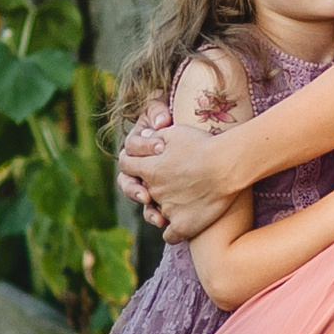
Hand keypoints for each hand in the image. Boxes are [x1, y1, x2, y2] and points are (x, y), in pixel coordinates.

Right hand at [115, 95, 172, 215]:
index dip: (143, 147)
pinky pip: (153, 210)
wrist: (206, 144)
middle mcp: (140, 168)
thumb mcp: (166, 112)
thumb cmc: (181, 125)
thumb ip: (157, 111)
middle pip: (127, 181)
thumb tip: (161, 122)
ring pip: (139, 199)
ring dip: (145, 209)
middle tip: (146, 194)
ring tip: (157, 215)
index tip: (161, 146)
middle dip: (134, 189)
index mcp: (138, 147)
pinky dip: (156, 216)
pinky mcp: (163, 197)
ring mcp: (151, 184)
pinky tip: (164, 221)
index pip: (131, 148)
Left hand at [133, 113, 246, 242]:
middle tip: (170, 182)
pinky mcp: (182, 226)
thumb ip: (155, 136)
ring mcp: (167, 210)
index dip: (132, 163)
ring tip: (182, 200)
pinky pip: (169, 236)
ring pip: (156, 212)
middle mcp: (153, 191)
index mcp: (149, 168)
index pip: (126, 165)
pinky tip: (183, 223)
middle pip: (142, 191)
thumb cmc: (204, 144)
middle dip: (151, 186)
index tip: (143, 163)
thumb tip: (145, 137)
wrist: (227, 166)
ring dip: (164, 207)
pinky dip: (174, 231)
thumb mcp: (175, 132)